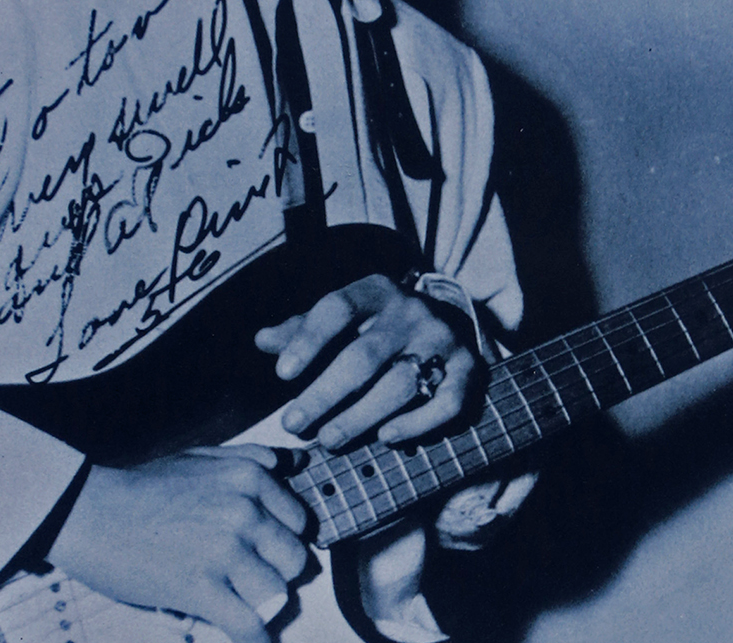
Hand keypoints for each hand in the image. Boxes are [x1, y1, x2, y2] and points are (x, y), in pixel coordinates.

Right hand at [48, 446, 308, 642]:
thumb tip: (294, 462)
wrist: (87, 510)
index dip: (283, 540)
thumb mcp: (202, 457)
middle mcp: (245, 511)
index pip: (299, 522)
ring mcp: (224, 550)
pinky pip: (248, 622)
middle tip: (253, 578)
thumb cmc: (142, 486)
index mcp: (250, 478)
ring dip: (262, 603)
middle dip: (277, 572)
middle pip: (294, 559)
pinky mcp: (200, 587)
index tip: (266, 551)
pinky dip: (255, 636)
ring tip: (242, 601)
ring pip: (277, 591)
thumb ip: (252, 457)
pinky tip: (254, 639)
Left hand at [254, 275, 475, 448]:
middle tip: (294, 424)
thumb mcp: (343, 319)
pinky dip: (416, 424)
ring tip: (329, 440)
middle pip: (365, 355)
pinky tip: (385, 438)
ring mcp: (445, 341)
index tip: (281, 374)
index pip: (338, 308)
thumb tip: (263, 340)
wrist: (448, 322)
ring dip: (361, 417)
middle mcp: (414, 312)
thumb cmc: (378, 328)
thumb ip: (303, 330)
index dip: (308, 340)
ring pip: (401, 384)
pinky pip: (446, 403)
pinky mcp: (469, 371)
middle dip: (325, 394)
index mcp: (377, 292)